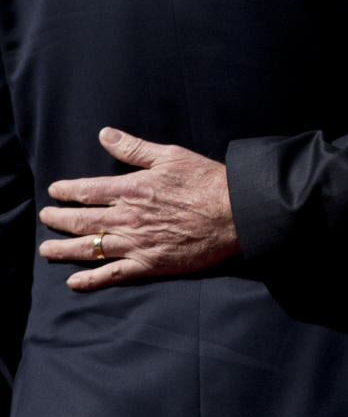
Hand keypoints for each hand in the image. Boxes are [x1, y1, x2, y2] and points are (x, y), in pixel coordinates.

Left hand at [38, 127, 239, 289]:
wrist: (234, 213)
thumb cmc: (205, 181)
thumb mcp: (170, 155)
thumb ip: (134, 148)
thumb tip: (105, 135)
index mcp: (131, 189)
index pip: (88, 190)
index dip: (67, 190)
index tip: (55, 190)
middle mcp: (127, 218)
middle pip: (81, 220)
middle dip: (58, 219)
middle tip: (45, 218)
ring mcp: (136, 244)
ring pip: (89, 248)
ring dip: (63, 249)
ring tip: (46, 251)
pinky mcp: (149, 264)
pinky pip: (112, 275)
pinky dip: (90, 280)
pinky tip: (74, 281)